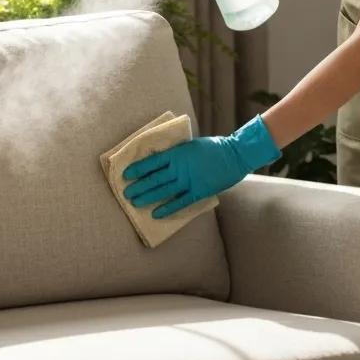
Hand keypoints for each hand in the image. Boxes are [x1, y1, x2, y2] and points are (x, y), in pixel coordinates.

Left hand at [121, 115, 280, 219]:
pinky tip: (156, 214)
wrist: (234, 155)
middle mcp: (180, 168)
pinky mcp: (198, 192)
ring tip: (135, 203)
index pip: (152, 162)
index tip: (125, 174)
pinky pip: (180, 202)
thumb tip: (158, 158)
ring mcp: (189, 181)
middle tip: (125, 193)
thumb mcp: (189, 145)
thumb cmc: (212, 147)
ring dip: (147, 198)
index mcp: (177, 153)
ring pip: (163, 191)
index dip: (137, 169)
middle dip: (138, 186)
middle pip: (154, 179)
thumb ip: (175, 153)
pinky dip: (168, 209)